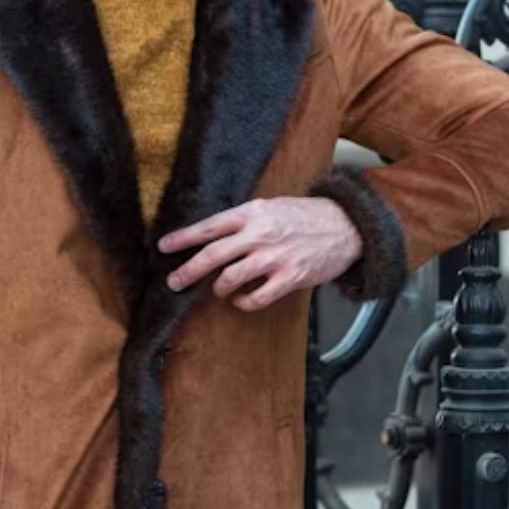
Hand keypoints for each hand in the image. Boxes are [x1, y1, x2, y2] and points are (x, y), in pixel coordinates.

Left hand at [157, 197, 362, 311]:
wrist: (344, 225)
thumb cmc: (304, 216)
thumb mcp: (271, 206)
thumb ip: (243, 221)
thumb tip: (212, 236)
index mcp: (252, 213)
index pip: (209, 227)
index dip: (183, 238)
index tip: (164, 247)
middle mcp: (260, 234)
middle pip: (213, 254)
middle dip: (188, 270)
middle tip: (174, 282)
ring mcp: (275, 257)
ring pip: (231, 278)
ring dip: (218, 287)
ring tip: (218, 289)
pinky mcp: (289, 277)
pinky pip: (256, 297)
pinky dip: (244, 302)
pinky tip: (242, 300)